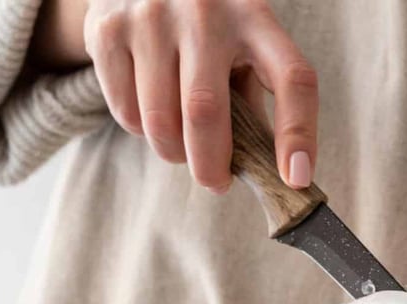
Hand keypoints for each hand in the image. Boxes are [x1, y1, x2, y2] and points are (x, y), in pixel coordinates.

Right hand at [32, 0, 317, 192]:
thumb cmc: (209, 30)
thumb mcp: (243, 49)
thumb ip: (255, 102)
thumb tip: (272, 173)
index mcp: (255, 17)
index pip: (292, 78)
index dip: (299, 134)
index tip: (296, 179)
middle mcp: (205, 10)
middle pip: (206, 111)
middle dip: (211, 165)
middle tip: (217, 183)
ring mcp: (151, 15)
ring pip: (160, 122)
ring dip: (175, 153)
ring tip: (183, 149)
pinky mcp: (108, 29)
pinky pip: (126, 112)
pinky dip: (142, 133)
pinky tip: (152, 116)